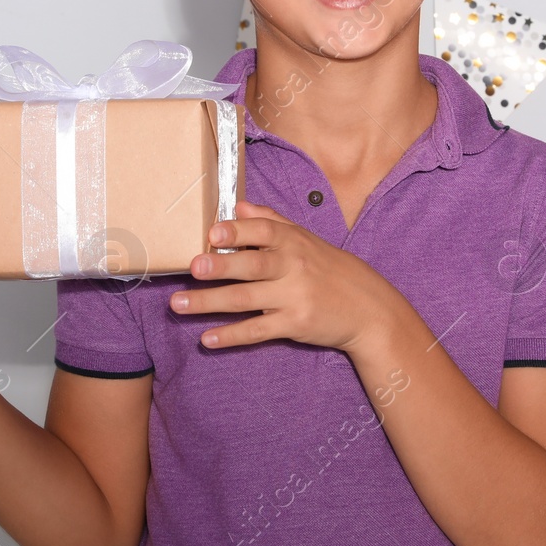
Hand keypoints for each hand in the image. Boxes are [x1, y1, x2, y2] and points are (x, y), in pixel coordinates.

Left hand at [170, 201, 402, 354]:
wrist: (367, 308)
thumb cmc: (330, 268)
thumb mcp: (306, 238)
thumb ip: (272, 221)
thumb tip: (239, 205)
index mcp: (294, 241)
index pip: (264, 231)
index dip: (238, 230)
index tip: (213, 232)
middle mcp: (293, 267)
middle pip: (253, 264)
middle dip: (222, 265)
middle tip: (192, 267)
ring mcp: (294, 298)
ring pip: (246, 300)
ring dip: (209, 302)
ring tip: (178, 304)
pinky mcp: (295, 325)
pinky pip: (258, 331)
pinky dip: (231, 336)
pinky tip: (207, 339)